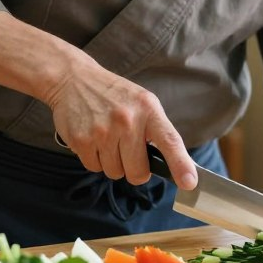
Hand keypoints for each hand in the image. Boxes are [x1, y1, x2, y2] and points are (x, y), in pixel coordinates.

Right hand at [44, 55, 196, 189]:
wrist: (73, 79)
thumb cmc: (113, 95)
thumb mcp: (141, 102)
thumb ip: (156, 130)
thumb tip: (174, 165)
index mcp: (148, 109)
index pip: (169, 140)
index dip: (180, 164)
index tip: (189, 183)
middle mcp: (127, 120)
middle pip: (138, 172)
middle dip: (134, 169)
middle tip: (127, 150)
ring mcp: (103, 131)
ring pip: (115, 173)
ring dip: (112, 162)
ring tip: (107, 137)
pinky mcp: (81, 140)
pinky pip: (94, 168)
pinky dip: (95, 159)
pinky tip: (93, 138)